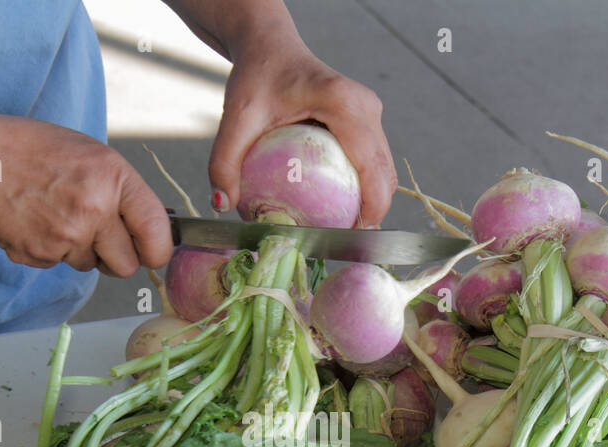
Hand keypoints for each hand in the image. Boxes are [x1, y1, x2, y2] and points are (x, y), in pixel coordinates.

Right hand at [0, 112, 172, 275]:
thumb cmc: (32, 148)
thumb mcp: (91, 155)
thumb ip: (122, 192)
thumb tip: (149, 228)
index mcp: (113, 179)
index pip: (157, 234)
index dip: (157, 250)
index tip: (151, 251)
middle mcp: (94, 210)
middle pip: (127, 265)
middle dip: (117, 257)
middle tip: (101, 238)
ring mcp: (65, 236)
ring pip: (91, 266)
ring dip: (81, 250)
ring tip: (58, 216)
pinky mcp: (39, 254)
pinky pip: (59, 265)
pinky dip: (51, 250)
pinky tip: (37, 222)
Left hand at [209, 41, 395, 226]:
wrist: (270, 45)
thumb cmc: (257, 75)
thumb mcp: (236, 117)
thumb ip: (224, 161)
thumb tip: (223, 203)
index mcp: (344, 105)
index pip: (372, 168)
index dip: (371, 209)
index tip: (349, 237)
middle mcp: (366, 107)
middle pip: (385, 174)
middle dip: (372, 213)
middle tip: (340, 240)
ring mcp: (370, 111)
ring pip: (384, 169)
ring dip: (370, 201)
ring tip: (341, 227)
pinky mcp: (367, 118)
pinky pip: (374, 160)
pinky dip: (363, 185)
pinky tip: (338, 205)